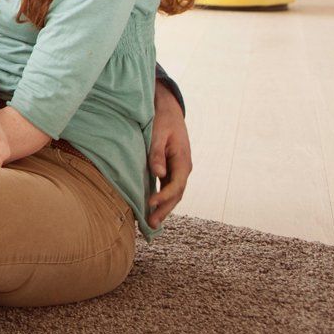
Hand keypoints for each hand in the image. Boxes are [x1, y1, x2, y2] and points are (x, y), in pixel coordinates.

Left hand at [146, 92, 192, 228]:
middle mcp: (183, 168)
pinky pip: (168, 188)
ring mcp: (178, 170)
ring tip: (150, 223)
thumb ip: (157, 154)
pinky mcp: (171, 169)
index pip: (176, 185)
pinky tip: (152, 208)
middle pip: (176, 194)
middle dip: (165, 210)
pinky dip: (161, 199)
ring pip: (173, 193)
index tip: (150, 204)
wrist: (168, 109)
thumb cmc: (162, 120)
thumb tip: (159, 174)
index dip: (164, 196)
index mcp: (183, 161)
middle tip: (151, 224)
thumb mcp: (158, 134)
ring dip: (163, 208)